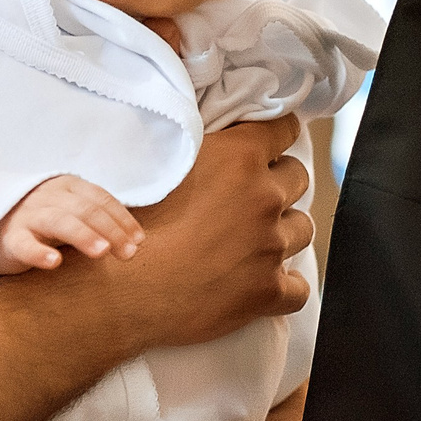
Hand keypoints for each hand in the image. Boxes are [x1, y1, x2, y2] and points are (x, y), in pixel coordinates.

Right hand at [0, 175, 143, 272]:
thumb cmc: (44, 225)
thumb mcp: (72, 215)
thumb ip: (98, 221)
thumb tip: (136, 240)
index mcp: (68, 187)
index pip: (101, 199)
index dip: (122, 219)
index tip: (139, 240)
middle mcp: (48, 196)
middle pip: (86, 210)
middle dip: (111, 231)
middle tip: (129, 253)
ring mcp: (28, 215)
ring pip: (60, 221)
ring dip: (83, 235)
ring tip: (102, 252)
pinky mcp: (10, 237)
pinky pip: (24, 244)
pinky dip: (39, 252)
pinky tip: (54, 262)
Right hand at [91, 116, 313, 352]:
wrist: (119, 287)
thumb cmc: (129, 222)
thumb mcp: (163, 163)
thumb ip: (205, 146)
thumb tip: (223, 136)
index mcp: (239, 158)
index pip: (284, 129)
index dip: (276, 136)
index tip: (270, 145)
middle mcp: (263, 198)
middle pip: (297, 177)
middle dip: (278, 183)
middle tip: (249, 198)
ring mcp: (270, 247)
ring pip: (302, 229)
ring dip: (282, 231)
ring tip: (252, 240)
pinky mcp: (267, 291)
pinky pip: (298, 288)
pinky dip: (284, 285)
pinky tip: (263, 280)